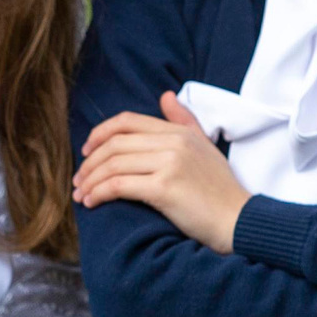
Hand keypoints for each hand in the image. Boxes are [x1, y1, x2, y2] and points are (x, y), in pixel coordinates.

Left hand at [72, 92, 251, 253]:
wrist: (238, 220)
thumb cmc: (220, 190)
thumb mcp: (205, 147)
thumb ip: (184, 121)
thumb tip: (166, 95)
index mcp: (179, 132)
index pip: (127, 122)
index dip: (100, 134)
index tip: (87, 152)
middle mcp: (173, 142)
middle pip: (115, 144)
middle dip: (90, 162)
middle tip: (79, 180)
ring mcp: (170, 163)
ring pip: (113, 164)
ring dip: (90, 180)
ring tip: (81, 194)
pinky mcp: (165, 188)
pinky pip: (119, 185)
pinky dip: (99, 193)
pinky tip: (92, 202)